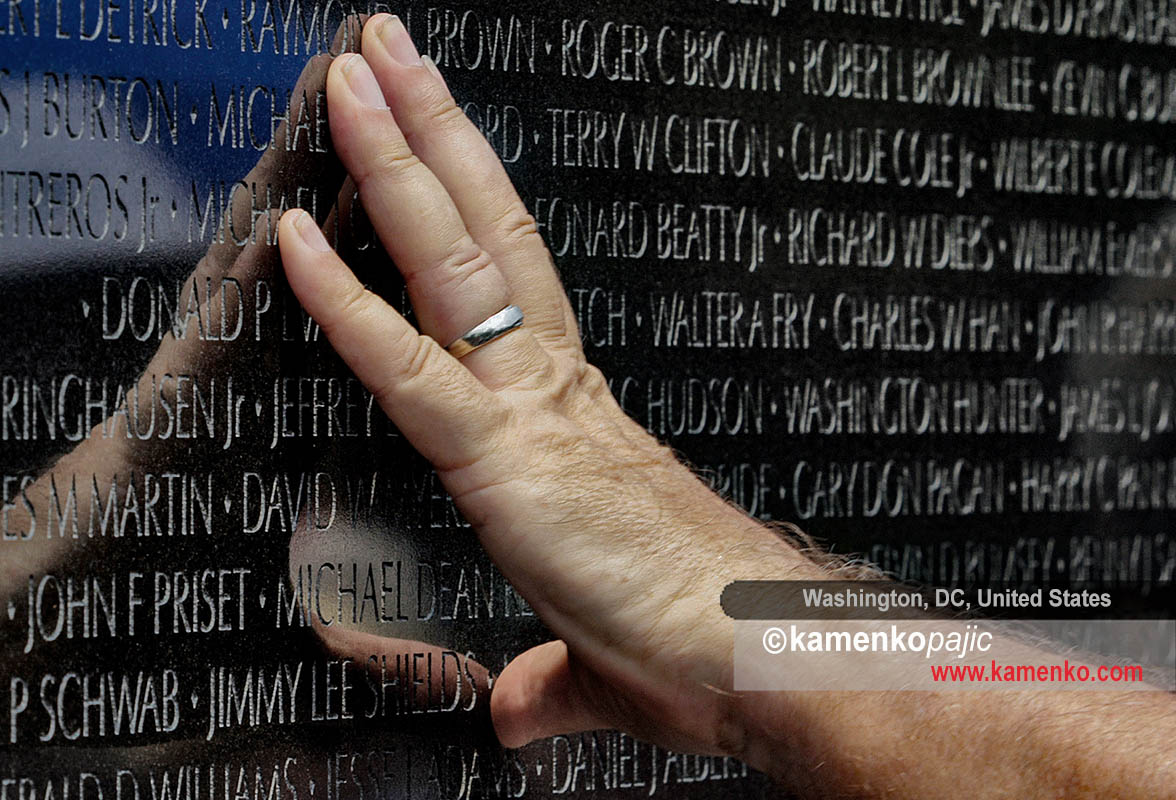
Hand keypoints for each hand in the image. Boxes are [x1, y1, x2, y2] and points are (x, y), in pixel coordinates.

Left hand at [276, 13, 801, 756]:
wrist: (762, 655)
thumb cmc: (701, 642)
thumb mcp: (600, 660)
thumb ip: (544, 678)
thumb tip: (514, 712)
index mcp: (572, 416)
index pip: (505, 284)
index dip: (462, 205)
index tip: (428, 140)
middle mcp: (553, 391)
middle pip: (483, 233)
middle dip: (430, 134)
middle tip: (386, 49)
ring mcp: (530, 413)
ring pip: (453, 263)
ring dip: (396, 163)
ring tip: (355, 74)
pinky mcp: (506, 460)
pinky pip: (410, 368)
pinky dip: (346, 303)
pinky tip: (293, 239)